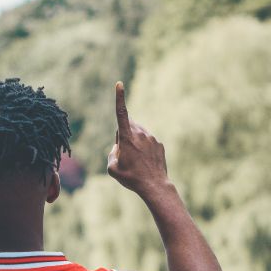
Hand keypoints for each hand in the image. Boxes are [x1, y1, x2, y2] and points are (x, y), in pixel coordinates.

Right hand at [106, 81, 169, 196]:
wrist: (154, 186)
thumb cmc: (131, 178)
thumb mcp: (112, 169)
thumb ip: (111, 153)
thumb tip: (117, 146)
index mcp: (127, 137)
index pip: (121, 113)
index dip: (119, 98)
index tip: (119, 84)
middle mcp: (141, 134)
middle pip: (128, 126)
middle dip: (123, 134)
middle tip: (124, 153)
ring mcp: (151, 138)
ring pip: (138, 134)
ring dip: (134, 142)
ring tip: (135, 161)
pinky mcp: (159, 144)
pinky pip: (148, 142)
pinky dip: (144, 149)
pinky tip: (145, 163)